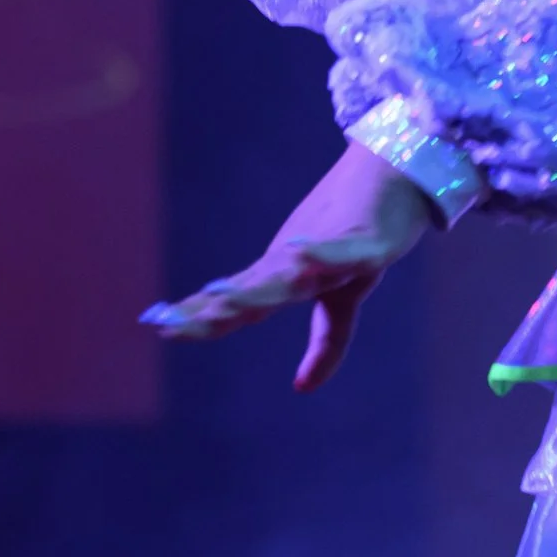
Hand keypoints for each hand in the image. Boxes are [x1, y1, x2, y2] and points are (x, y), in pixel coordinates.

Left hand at [142, 141, 434, 390]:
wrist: (397, 168)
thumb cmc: (364, 230)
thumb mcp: (345, 297)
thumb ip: (326, 343)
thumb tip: (303, 388)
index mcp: (288, 273)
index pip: (239, 302)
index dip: (201, 316)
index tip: (159, 325)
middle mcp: (300, 260)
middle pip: (252, 291)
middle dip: (213, 310)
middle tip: (168, 321)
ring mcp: (331, 248)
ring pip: (289, 273)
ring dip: (256, 288)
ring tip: (218, 299)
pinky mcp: (369, 240)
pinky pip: (344, 251)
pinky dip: (323, 253)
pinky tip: (299, 254)